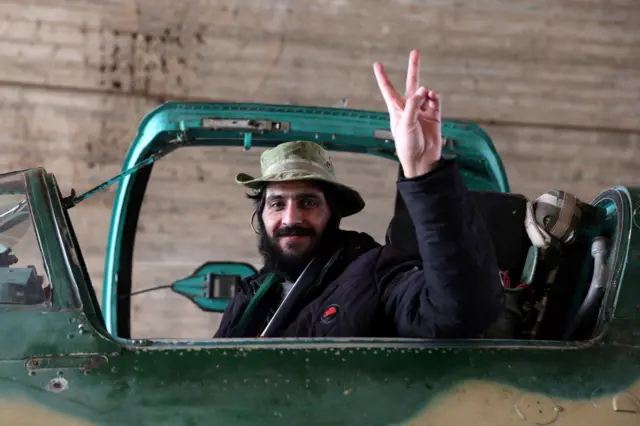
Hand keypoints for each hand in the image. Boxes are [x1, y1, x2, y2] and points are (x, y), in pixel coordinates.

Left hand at [373, 49, 442, 177]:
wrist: (422, 160)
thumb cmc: (407, 145)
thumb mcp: (406, 124)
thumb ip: (413, 105)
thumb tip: (424, 89)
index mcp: (396, 109)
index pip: (388, 89)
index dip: (383, 76)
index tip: (377, 63)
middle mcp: (409, 107)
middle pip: (411, 83)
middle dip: (413, 68)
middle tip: (415, 52)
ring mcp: (422, 110)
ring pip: (426, 92)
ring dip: (426, 91)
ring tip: (427, 96)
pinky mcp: (434, 116)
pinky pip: (436, 100)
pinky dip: (435, 97)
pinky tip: (433, 97)